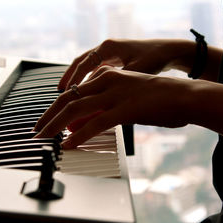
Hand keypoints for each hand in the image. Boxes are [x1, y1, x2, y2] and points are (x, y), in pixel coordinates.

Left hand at [34, 66, 192, 148]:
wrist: (185, 96)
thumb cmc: (159, 99)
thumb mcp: (127, 99)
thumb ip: (103, 109)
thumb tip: (81, 123)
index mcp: (107, 77)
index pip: (73, 92)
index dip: (55, 108)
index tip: (45, 121)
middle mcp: (108, 82)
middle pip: (68, 99)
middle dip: (48, 116)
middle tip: (37, 131)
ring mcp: (116, 94)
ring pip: (76, 109)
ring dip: (56, 125)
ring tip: (44, 139)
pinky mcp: (126, 109)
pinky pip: (96, 124)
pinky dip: (79, 135)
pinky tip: (69, 144)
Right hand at [58, 39, 195, 90]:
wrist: (170, 51)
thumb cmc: (155, 58)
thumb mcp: (136, 72)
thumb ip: (117, 86)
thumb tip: (101, 103)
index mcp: (108, 47)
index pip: (82, 64)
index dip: (72, 80)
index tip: (64, 93)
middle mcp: (106, 48)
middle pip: (80, 63)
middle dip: (69, 78)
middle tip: (59, 93)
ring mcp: (110, 53)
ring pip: (88, 66)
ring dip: (79, 79)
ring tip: (69, 94)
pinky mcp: (116, 59)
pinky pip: (97, 69)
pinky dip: (90, 80)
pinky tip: (88, 92)